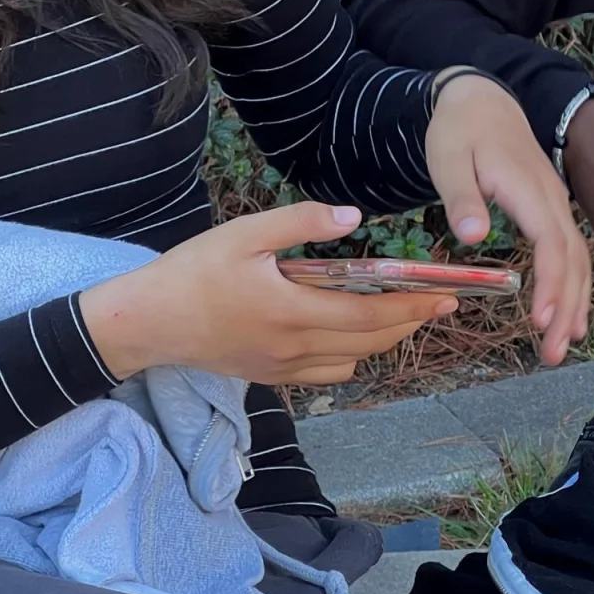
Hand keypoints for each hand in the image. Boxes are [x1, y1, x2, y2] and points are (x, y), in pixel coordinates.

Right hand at [79, 202, 455, 383]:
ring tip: (402, 313)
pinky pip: (327, 372)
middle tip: (440, 303)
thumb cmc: (193, 271)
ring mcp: (284, 368)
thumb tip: (353, 217)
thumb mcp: (244, 233)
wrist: (148, 322)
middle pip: (371, 341)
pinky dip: (351, 354)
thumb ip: (301, 223)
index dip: (412, 306)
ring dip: (383, 339)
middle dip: (410, 322)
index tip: (444, 296)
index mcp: (292, 311)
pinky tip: (352, 332)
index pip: (369, 314)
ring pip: (353, 360)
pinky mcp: (271, 376)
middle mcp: (294, 347)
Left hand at [426, 70, 590, 365]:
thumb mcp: (450, 158)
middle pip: (572, 260)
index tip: (543, 320)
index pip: (551, 243)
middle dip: (567, 308)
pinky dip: (574, 287)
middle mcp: (552, 200)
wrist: (481, 100)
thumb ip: (462, 197)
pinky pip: (572, 254)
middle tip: (552, 355)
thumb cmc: (461, 131)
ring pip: (578, 260)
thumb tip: (473, 235)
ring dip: (574, 304)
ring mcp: (556, 206)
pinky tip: (568, 316)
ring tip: (563, 346)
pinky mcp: (551, 211)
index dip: (552, 283)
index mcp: (529, 189)